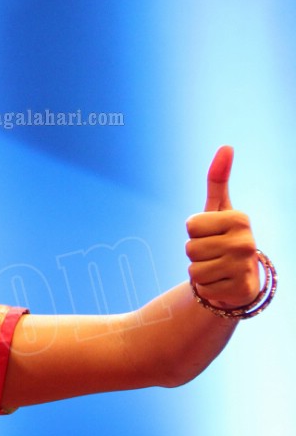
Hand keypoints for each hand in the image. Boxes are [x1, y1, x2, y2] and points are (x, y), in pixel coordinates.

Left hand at [185, 146, 260, 309]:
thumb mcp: (218, 210)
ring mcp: (244, 267)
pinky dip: (206, 287)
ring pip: (193, 268)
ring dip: (199, 270)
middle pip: (190, 247)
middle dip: (195, 252)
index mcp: (240, 219)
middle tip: (213, 254)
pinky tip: (220, 282)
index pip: (191, 225)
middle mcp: (247, 242)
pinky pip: (201, 286)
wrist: (238, 279)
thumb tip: (226, 146)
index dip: (194, 232)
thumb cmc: (223, 238)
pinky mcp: (238, 289)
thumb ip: (218, 179)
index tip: (211, 234)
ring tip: (216, 267)